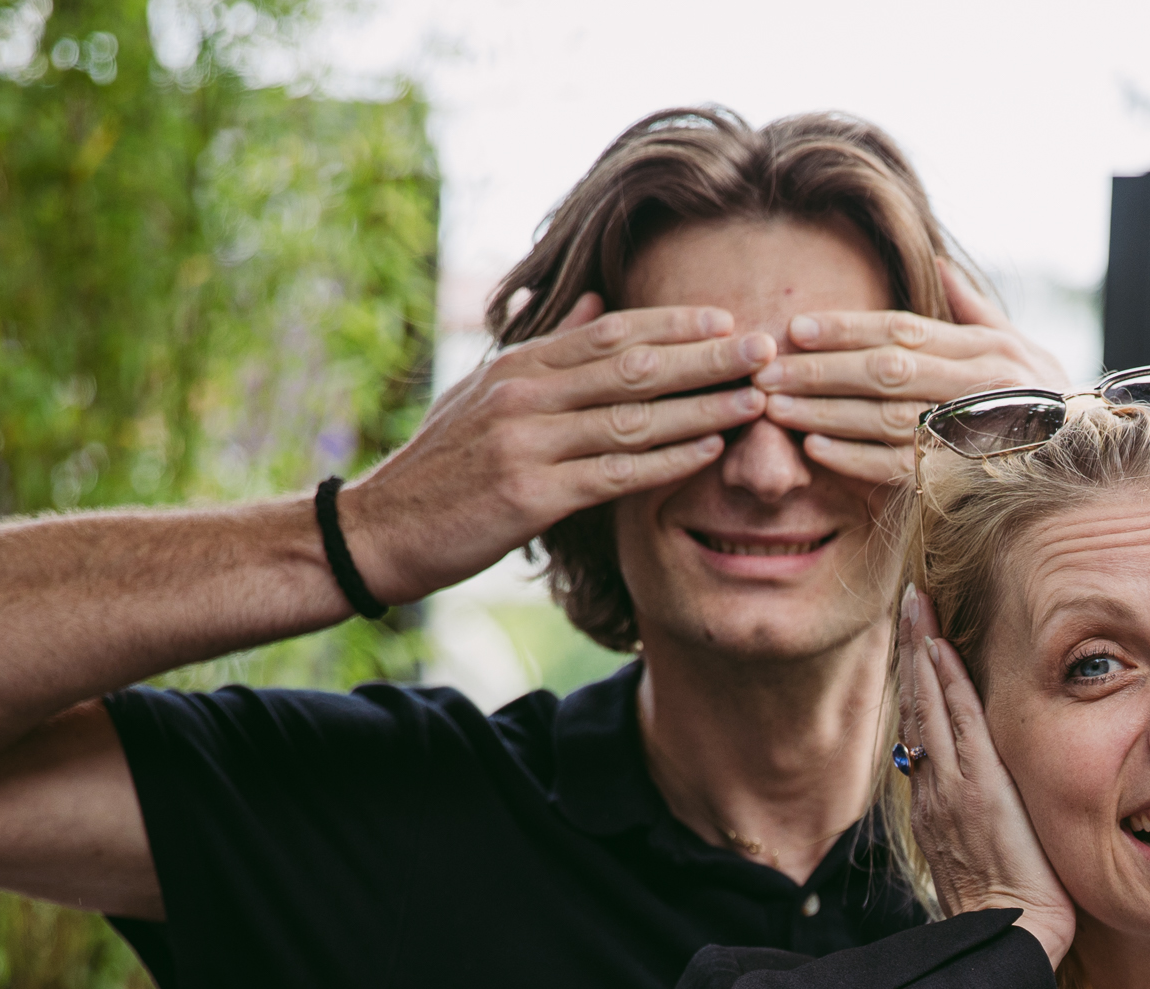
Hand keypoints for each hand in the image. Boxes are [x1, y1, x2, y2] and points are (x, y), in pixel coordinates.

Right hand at [340, 294, 770, 604]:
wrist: (382, 529)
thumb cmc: (444, 465)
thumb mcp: (487, 392)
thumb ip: (550, 347)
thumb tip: (603, 299)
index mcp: (517, 365)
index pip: (609, 332)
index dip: (673, 324)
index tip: (728, 320)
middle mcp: (523, 395)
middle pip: (632, 366)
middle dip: (705, 358)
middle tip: (767, 349)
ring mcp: (526, 444)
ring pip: (632, 418)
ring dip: (702, 406)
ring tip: (758, 398)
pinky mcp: (530, 497)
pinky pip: (615, 474)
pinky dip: (668, 460)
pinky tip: (711, 449)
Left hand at [754, 261, 1066, 484]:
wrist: (1099, 466)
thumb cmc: (1051, 405)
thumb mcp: (1023, 348)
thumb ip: (975, 311)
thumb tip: (940, 265)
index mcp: (984, 350)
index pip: (901, 329)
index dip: (844, 327)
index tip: (795, 328)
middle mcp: (978, 385)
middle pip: (884, 369)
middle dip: (820, 368)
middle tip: (764, 369)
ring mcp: (974, 433)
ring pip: (885, 416)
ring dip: (825, 413)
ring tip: (775, 408)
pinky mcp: (967, 479)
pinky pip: (902, 468)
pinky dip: (856, 459)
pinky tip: (816, 451)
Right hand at [898, 587, 1076, 964]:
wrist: (1010, 939)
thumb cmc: (1011, 906)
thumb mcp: (991, 851)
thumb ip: (989, 813)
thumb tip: (1000, 792)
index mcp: (936, 803)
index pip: (924, 727)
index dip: (919, 679)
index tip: (920, 636)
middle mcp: (933, 790)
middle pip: (916, 705)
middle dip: (912, 649)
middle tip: (910, 598)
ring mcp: (948, 788)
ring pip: (928, 707)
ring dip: (922, 652)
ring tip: (917, 606)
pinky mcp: (974, 790)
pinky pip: (954, 725)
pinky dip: (943, 683)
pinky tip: (939, 648)